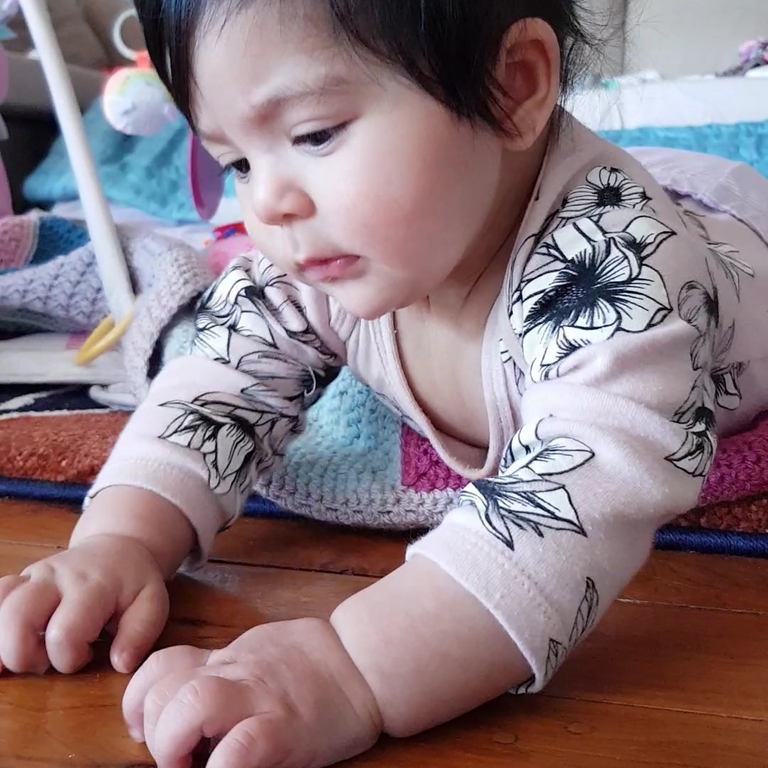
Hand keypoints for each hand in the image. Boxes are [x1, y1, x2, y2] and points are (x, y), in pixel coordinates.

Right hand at [0, 534, 168, 674]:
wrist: (116, 548)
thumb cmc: (133, 583)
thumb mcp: (151, 603)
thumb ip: (140, 633)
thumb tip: (120, 663)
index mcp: (91, 586)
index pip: (64, 633)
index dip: (69, 658)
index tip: (86, 656)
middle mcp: (55, 578)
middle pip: (17, 619)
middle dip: (26, 656)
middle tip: (48, 661)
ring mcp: (31, 577)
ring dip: (4, 644)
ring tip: (29, 651)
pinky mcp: (17, 581)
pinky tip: (3, 647)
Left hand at [122, 618, 382, 767]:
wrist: (360, 660)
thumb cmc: (310, 664)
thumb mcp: (257, 656)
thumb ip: (221, 672)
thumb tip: (182, 701)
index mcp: (225, 662)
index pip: (161, 667)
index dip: (139, 700)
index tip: (144, 728)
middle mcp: (234, 677)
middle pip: (164, 691)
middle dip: (153, 731)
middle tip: (175, 755)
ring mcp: (258, 701)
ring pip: (191, 706)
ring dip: (174, 742)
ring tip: (188, 763)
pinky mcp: (284, 730)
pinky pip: (239, 749)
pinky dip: (221, 767)